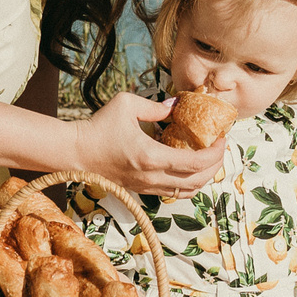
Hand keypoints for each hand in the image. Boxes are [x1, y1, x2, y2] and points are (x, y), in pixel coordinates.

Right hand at [69, 93, 224, 197]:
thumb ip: (155, 107)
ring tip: (208, 159)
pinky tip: (188, 167)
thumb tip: (176, 106)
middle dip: (216, 165)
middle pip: (197, 181)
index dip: (215, 153)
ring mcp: (146, 187)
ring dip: (203, 177)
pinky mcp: (140, 190)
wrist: (74, 152)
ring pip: (186, 191)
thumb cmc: (98, 127)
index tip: (222, 138)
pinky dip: (187, 183)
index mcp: (152, 157)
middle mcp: (152, 177)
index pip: (196, 163)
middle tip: (220, 148)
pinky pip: (172, 192)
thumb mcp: (126, 104)